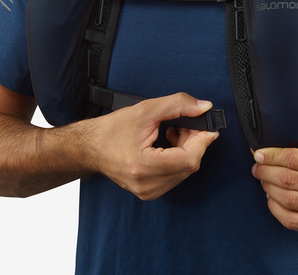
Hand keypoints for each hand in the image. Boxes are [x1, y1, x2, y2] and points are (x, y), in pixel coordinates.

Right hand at [86, 92, 218, 199]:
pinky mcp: (149, 192)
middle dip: (194, 141)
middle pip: (189, 165)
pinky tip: (169, 143)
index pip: (189, 160)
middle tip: (186, 123)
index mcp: (144, 166)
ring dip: (187, 149)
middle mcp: (147, 185)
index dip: (202, 141)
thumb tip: (204, 108)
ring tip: (173, 131)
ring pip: (185, 171)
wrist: (90, 147)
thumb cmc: (113, 129)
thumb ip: (178, 105)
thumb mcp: (146, 109)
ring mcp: (148, 192)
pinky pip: (176, 175)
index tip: (207, 125)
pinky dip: (179, 157)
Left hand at [252, 147, 297, 235]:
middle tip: (257, 166)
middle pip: (289, 179)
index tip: (259, 154)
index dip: (273, 156)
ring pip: (288, 199)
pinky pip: (291, 220)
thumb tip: (270, 151)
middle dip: (266, 171)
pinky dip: (275, 207)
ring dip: (268, 187)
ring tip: (263, 180)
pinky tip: (271, 197)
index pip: (296, 160)